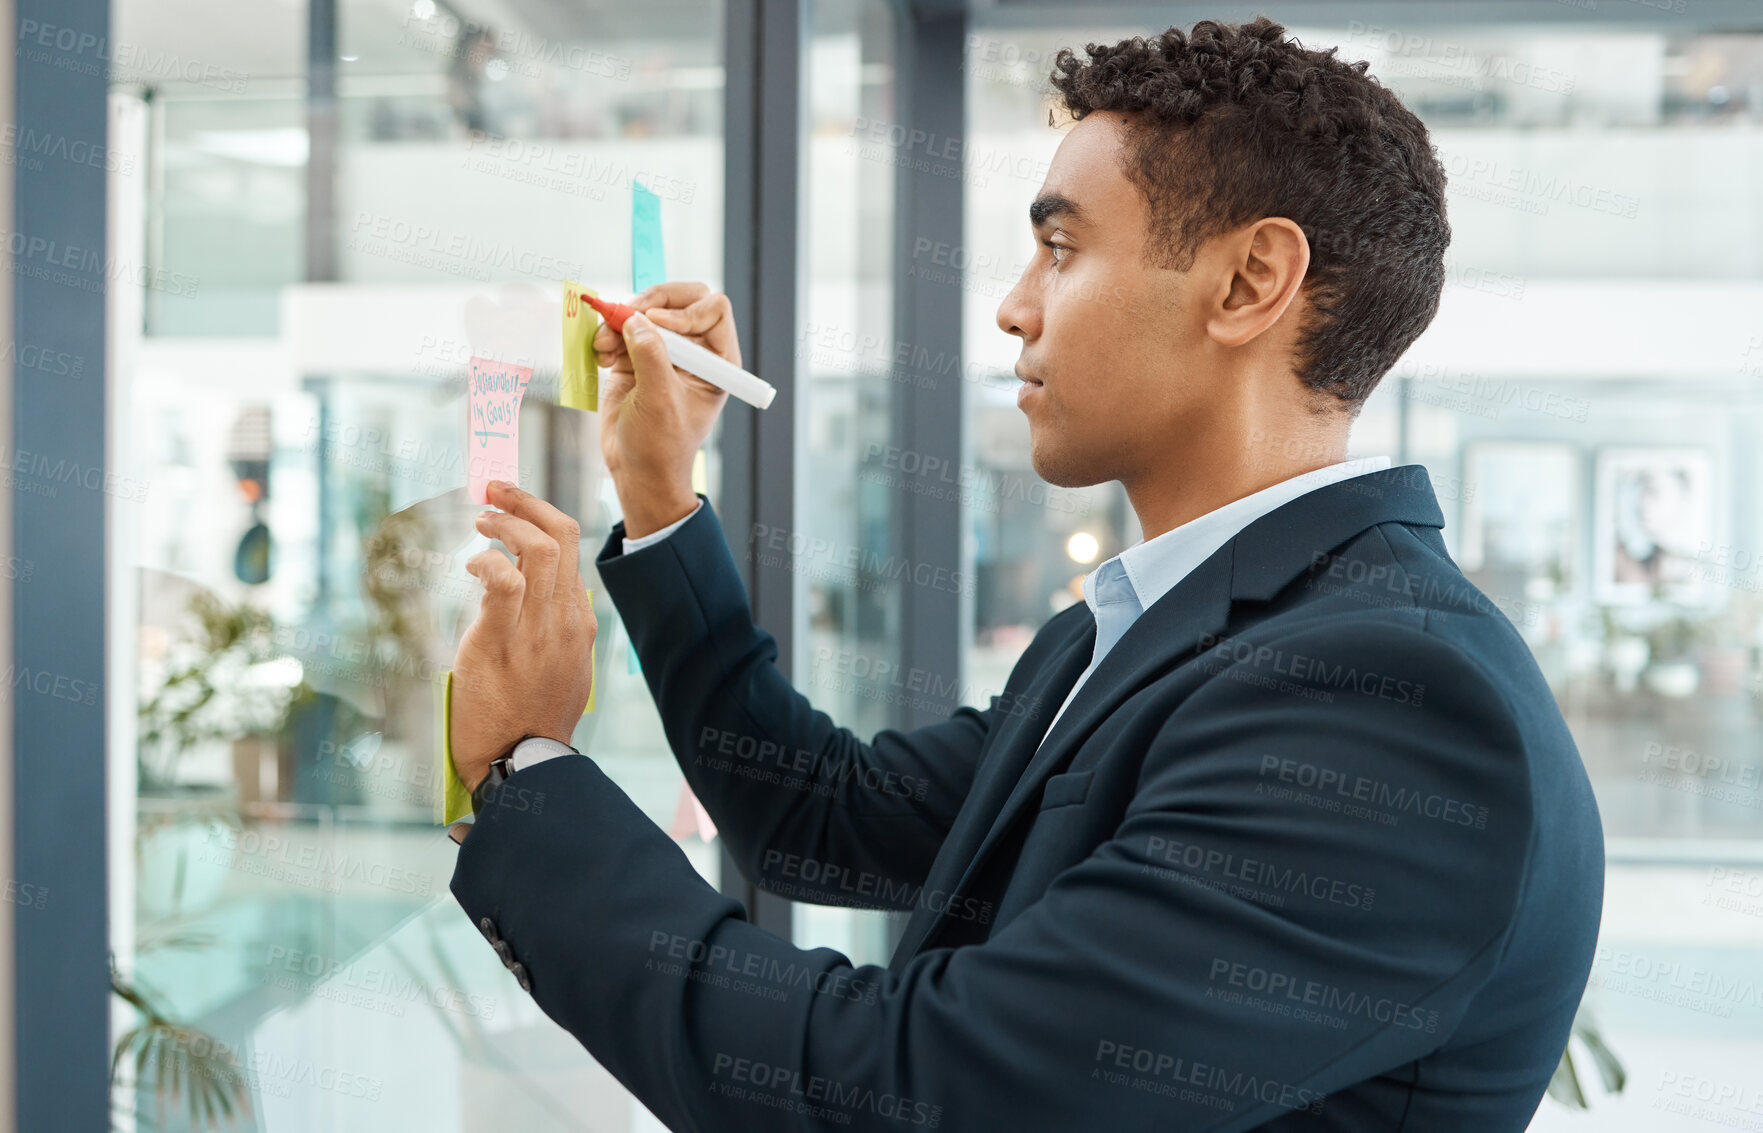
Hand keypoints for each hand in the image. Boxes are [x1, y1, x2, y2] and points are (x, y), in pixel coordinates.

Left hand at [449, 481, 596, 791]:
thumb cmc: (530, 721)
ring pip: (538, 549)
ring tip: (481, 520)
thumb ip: (550, 631)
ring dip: (506, 523)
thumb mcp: (560, 670)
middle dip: (525, 502)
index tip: (513, 506)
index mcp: (579, 622)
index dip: (540, 517)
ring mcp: (538, 630)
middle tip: (495, 493)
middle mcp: (566, 619)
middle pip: (561, 536)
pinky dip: (486, 561)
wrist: (522, 765)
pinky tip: (472, 563)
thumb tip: (521, 592)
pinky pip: (502, 581)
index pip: (572, 550)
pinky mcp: (502, 641)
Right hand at [592, 281, 740, 536]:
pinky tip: (602, 356)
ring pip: (645, 311)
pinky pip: (623, 329)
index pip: (713, 308)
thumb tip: (637, 319)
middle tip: (624, 315)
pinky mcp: (637, 358)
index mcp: (718, 360)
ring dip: (621, 322)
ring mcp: (665, 352)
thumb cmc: (661, 447)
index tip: (658, 325)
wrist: (635, 471)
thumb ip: (651, 356)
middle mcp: (695, 351)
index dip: (686, 309)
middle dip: (648, 303)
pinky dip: (608, 335)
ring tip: (605, 346)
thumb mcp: (660, 401)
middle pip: (679, 299)